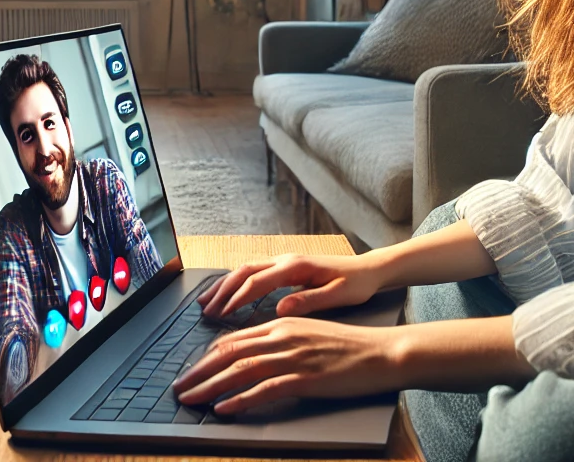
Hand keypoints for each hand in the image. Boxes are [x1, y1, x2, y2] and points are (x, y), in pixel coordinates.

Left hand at [173, 316, 401, 413]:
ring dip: (211, 386)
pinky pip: (264, 390)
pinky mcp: (305, 378)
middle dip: (200, 371)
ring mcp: (293, 356)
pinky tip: (224, 409)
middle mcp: (282, 335)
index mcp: (282, 323)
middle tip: (179, 388)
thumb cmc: (347, 346)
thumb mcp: (309, 334)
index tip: (192, 371)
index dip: (208, 356)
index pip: (234, 338)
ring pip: (241, 370)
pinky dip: (240, 400)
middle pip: (230, 352)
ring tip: (191, 400)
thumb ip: (282, 340)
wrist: (380, 352)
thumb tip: (256, 354)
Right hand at [197, 253, 381, 318]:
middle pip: (244, 270)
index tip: (220, 314)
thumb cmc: (356, 284)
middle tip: (205, 311)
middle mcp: (286, 259)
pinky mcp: (286, 267)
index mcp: (296, 266)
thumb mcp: (338, 296)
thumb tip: (279, 309)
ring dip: (225, 285)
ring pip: (246, 268)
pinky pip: (254, 272)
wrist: (369, 269)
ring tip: (206, 303)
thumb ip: (308, 301)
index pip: (257, 281)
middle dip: (222, 290)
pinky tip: (228, 296)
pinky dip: (237, 283)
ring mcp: (285, 261)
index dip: (236, 298)